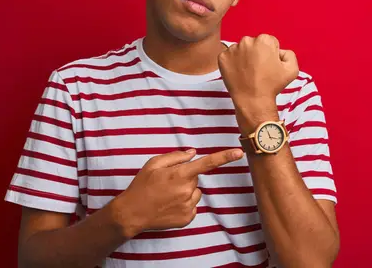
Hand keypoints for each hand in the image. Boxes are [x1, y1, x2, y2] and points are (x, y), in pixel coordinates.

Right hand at [111, 148, 243, 236]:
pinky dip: (184, 204)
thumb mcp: (154, 164)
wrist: (132, 213)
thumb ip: (175, 156)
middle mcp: (187, 190)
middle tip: (167, 183)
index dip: (225, 157)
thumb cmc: (142, 186)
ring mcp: (188, 206)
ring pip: (196, 192)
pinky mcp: (187, 218)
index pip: (207, 163)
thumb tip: (193, 153)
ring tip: (167, 195)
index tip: (239, 152)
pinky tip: (170, 205)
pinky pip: (193, 206)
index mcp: (180, 174)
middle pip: (196, 178)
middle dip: (185, 177)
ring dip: (186, 191)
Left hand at [217, 35, 298, 131]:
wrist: (253, 100)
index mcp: (264, 40)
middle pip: (254, 44)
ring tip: (248, 73)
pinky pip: (229, 57)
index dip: (271, 54)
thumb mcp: (292, 69)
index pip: (269, 42)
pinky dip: (233, 64)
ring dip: (244, 58)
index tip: (268, 65)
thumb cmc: (272, 85)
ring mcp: (233, 49)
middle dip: (257, 54)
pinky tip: (239, 74)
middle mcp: (247, 40)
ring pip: (241, 50)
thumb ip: (288, 54)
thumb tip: (278, 51)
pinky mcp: (222, 57)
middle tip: (258, 70)